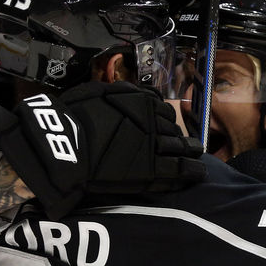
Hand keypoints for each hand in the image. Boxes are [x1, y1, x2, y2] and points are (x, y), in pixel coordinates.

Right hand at [0, 81, 204, 219]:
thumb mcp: (96, 93)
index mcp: (142, 100)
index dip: (165, 121)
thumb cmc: (74, 117)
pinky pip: (180, 169)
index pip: (163, 110)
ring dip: (190, 151)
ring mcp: (156, 145)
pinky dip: (192, 170)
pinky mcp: (154, 170)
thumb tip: (128, 92)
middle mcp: (154, 120)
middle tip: (184, 145)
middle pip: (174, 129)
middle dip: (178, 136)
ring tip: (197, 157)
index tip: (165, 128)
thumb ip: (118, 93)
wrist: (66, 147)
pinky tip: (199, 173)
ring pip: (182, 147)